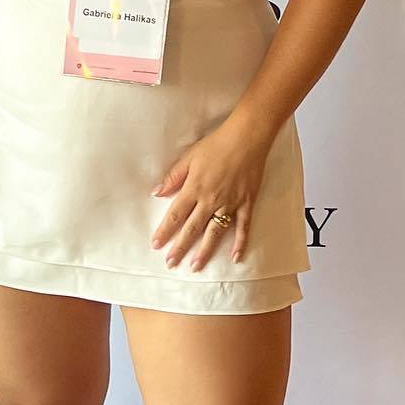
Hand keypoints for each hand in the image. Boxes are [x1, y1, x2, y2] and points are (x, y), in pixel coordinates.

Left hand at [150, 115, 275, 270]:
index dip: (165, 231)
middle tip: (171, 263)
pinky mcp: (247, 203)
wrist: (247, 137)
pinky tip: (235, 257)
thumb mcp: (190, 157)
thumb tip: (157, 192)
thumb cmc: (217, 143)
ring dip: (205, 251)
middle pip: (192, 229)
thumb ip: (173, 177)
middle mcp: (211, 200)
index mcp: (194, 188)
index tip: (156, 245)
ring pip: (215, 232)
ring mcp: (230, 204)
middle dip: (180, 247)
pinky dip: (240, 243)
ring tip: (196, 266)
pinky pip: (243, 227)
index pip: (175, 215)